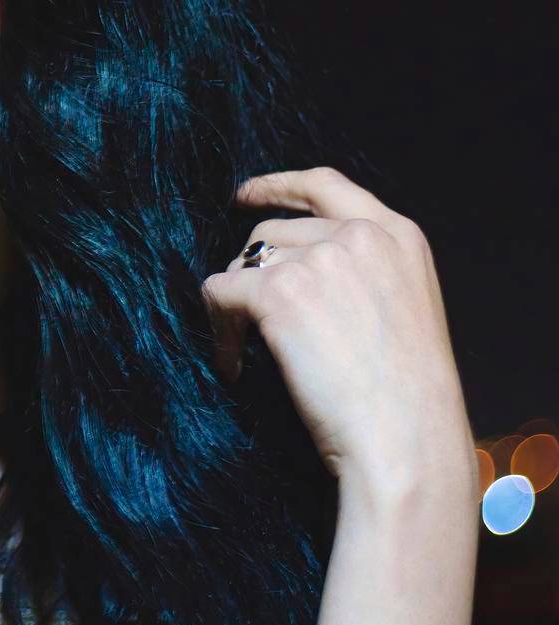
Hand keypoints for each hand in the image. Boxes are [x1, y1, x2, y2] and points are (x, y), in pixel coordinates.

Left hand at [201, 166, 473, 488]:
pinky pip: (220, 295)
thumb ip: (363, 270)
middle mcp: (358, 235)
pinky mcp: (278, 292)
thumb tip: (296, 262)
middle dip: (255, 274)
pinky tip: (235, 367)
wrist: (407, 439)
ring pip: (243, 263)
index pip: (325, 185)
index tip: (246, 195)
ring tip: (247, 349)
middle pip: (272, 231)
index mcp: (397, 235)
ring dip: (236, 305)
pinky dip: (219, 331)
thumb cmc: (407, 395)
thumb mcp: (405, 306)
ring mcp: (317, 259)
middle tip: (251, 321)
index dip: (278, 186)